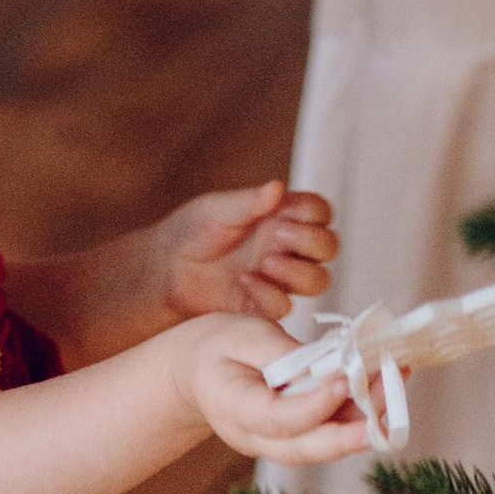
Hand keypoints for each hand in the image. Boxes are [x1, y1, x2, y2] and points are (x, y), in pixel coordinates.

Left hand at [153, 179, 338, 323]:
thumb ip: (251, 201)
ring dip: (297, 271)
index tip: (286, 213)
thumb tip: (278, 186)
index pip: (321, 212)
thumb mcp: (219, 209)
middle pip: (329, 248)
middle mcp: (286, 248)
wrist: (165, 269)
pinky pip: (285, 306)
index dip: (314, 213)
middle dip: (312, 242)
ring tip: (265, 262)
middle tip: (279, 236)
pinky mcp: (264, 306)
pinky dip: (269, 294)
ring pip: (318, 281)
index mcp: (281, 217)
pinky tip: (243, 283)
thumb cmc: (192, 231)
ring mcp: (278, 278)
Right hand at [175, 312, 371, 466]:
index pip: (279, 419)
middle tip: (388, 401)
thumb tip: (324, 365)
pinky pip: (329, 431)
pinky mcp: (297, 435)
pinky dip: (360, 412)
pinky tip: (386, 383)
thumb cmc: (216, 348)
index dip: (315, 405)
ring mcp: (278, 443)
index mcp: (234, 411)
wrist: (196, 373)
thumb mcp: (241, 334)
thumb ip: (279, 352)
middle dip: (353, 430)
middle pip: (309, 447)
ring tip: (398, 379)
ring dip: (365, 418)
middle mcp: (258, 438)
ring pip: (325, 443)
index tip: (345, 380)